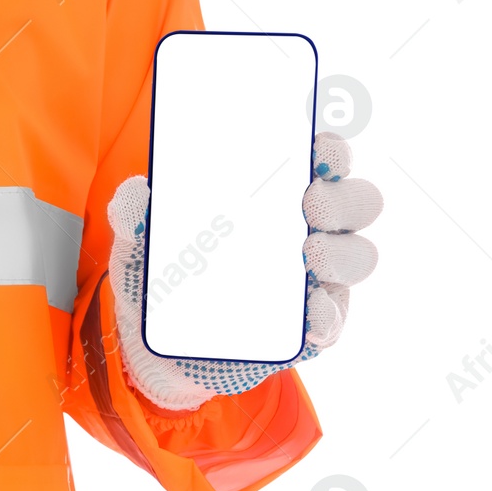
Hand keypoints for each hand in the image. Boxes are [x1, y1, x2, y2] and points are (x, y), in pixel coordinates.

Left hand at [107, 132, 382, 410]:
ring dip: (342, 252)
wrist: (159, 346)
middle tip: (309, 202)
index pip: (325, 161)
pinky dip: (327, 312)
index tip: (318, 143)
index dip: (332, 148)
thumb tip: (138, 190)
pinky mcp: (313, 327)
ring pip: (358, 256)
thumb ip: (133, 211)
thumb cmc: (162, 277)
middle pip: (358, 203)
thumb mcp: (140, 241)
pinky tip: (310, 309)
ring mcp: (318, 280)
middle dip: (343, 198)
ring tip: (308, 253)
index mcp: (279, 199)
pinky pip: (335, 318)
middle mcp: (311, 232)